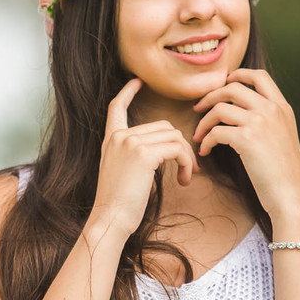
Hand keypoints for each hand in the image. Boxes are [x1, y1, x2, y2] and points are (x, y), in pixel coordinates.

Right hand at [91, 77, 200, 237]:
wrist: (111, 218)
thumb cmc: (119, 203)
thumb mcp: (122, 172)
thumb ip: (136, 154)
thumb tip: (166, 148)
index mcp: (111, 140)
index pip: (116, 107)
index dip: (127, 92)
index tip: (137, 81)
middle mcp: (119, 137)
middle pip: (164, 126)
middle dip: (181, 147)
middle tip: (189, 168)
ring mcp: (130, 143)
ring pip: (174, 137)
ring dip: (186, 157)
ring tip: (187, 177)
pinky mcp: (143, 154)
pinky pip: (176, 149)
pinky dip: (186, 163)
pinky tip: (184, 180)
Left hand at [191, 68, 299, 219]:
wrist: (291, 195)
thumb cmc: (283, 172)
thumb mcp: (283, 136)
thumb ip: (269, 119)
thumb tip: (243, 110)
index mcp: (282, 107)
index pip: (259, 76)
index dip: (237, 75)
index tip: (223, 84)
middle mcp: (272, 110)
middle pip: (232, 87)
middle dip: (210, 96)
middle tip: (198, 108)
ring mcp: (260, 122)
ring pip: (220, 108)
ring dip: (203, 122)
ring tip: (198, 135)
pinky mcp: (247, 139)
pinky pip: (216, 131)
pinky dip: (205, 141)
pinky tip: (205, 151)